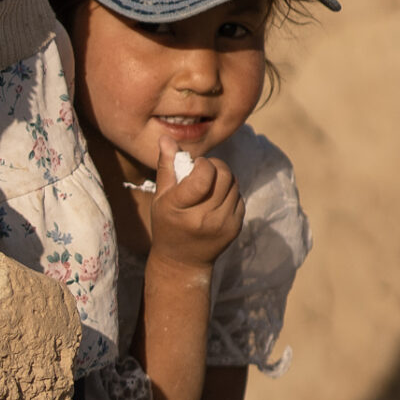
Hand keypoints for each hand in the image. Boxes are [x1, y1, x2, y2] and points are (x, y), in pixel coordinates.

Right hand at [147, 146, 242, 271]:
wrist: (182, 262)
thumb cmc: (167, 224)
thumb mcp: (160, 197)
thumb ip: (166, 166)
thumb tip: (166, 138)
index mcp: (180, 208)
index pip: (204, 175)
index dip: (203, 164)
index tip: (195, 167)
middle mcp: (204, 218)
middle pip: (224, 175)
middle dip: (216, 166)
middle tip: (204, 172)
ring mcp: (222, 224)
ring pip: (234, 184)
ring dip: (224, 178)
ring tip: (210, 186)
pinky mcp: (235, 228)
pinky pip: (239, 197)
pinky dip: (230, 193)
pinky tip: (217, 200)